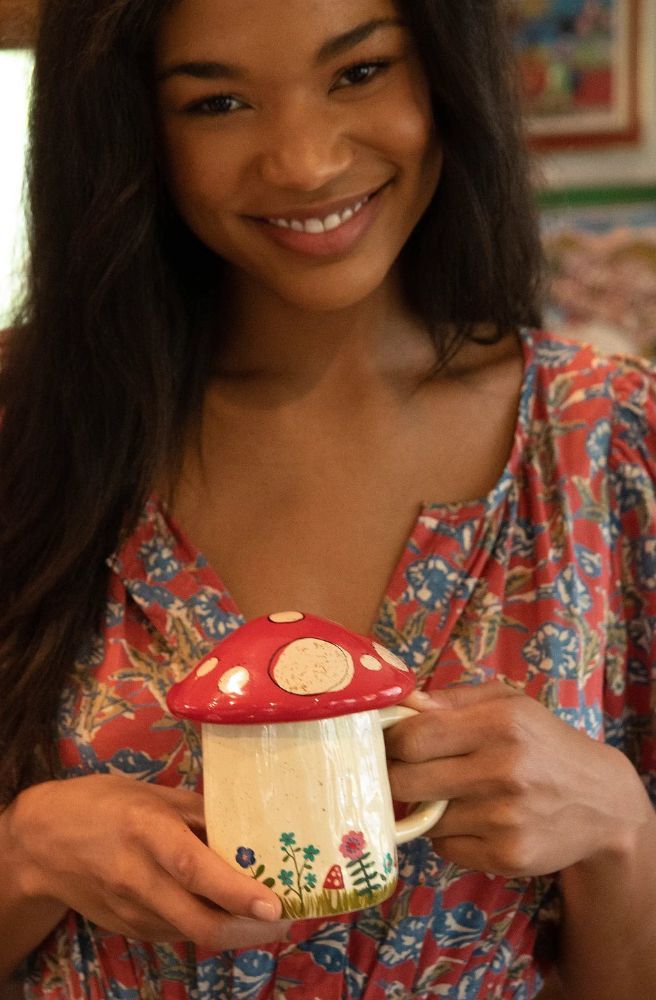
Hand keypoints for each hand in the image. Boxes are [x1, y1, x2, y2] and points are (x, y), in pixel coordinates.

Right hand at [7, 775, 291, 949]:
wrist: (41, 842)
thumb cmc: (104, 804)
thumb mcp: (153, 794)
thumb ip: (199, 812)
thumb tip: (248, 826)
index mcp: (146, 832)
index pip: (195, 870)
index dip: (236, 891)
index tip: (273, 904)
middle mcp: (138, 877)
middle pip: (198, 921)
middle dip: (247, 931)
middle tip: (281, 920)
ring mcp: (130, 910)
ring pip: (191, 933)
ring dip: (230, 931)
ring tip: (262, 915)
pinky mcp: (127, 928)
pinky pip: (175, 932)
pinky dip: (203, 925)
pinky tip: (222, 911)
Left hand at [386, 683, 651, 876]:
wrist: (601, 801)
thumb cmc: (542, 742)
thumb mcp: (508, 703)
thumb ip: (452, 699)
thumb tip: (402, 705)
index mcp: (501, 722)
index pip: (414, 737)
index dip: (391, 741)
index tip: (388, 742)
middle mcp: (503, 770)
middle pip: (406, 781)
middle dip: (395, 776)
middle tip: (404, 770)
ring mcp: (505, 818)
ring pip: (424, 818)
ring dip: (427, 808)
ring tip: (454, 794)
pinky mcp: (508, 856)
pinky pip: (445, 847)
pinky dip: (449, 835)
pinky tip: (475, 820)